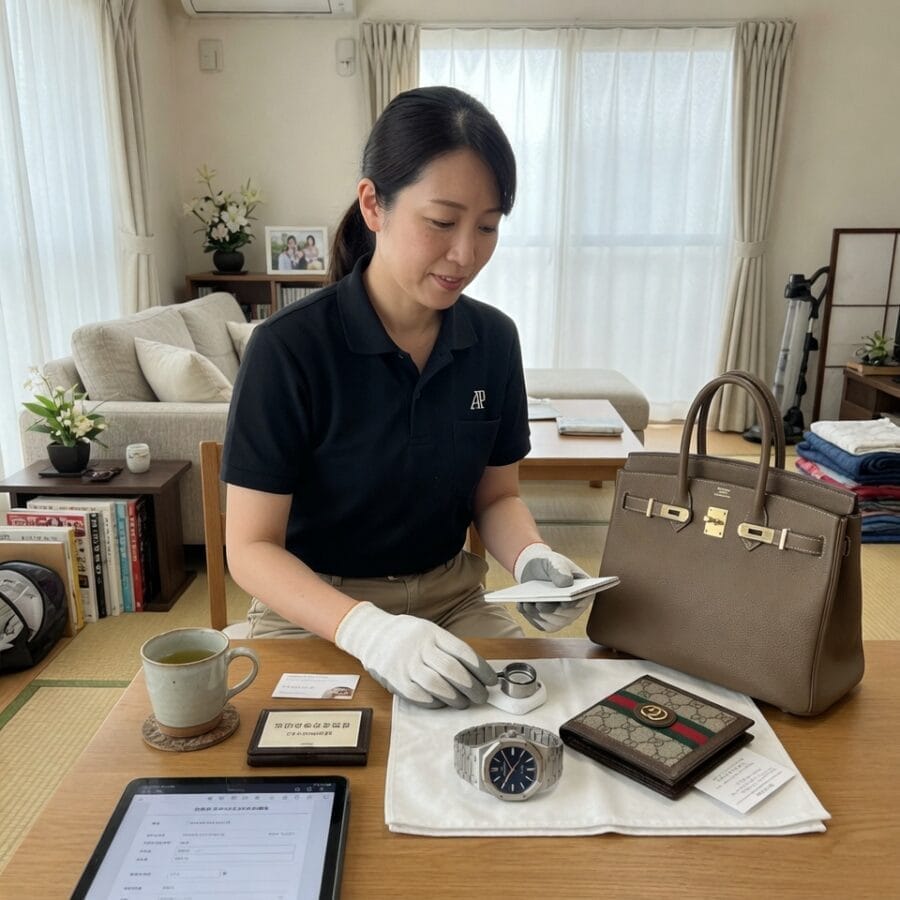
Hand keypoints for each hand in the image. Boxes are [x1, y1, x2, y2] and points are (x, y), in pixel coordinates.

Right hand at [334, 602, 496, 708]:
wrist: (370, 633)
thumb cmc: (407, 635)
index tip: (491, 680)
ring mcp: (405, 663)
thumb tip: (475, 670)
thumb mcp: (428, 630)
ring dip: (455, 697)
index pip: (462, 652)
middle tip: (481, 696)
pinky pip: (418, 695)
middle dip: (471, 687)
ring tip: (464, 703)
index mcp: (431, 632)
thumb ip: (447, 647)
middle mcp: (419, 647)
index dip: (480, 668)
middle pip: (452, 670)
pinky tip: (442, 704)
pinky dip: (434, 703)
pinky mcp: (394, 679)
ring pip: (436, 685)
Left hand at [513, 542, 590, 632]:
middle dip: (551, 610)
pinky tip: (522, 605)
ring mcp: (562, 617)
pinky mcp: (548, 622)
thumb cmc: (549, 564)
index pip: (581, 601)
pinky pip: (540, 624)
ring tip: (526, 602)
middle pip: (565, 616)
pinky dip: (530, 616)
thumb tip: (566, 583)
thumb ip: (560, 570)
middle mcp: (576, 608)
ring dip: (538, 614)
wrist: (536, 569)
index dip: (573, 603)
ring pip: (552, 623)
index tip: (563, 601)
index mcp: (584, 592)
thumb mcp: (554, 561)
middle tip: (538, 603)